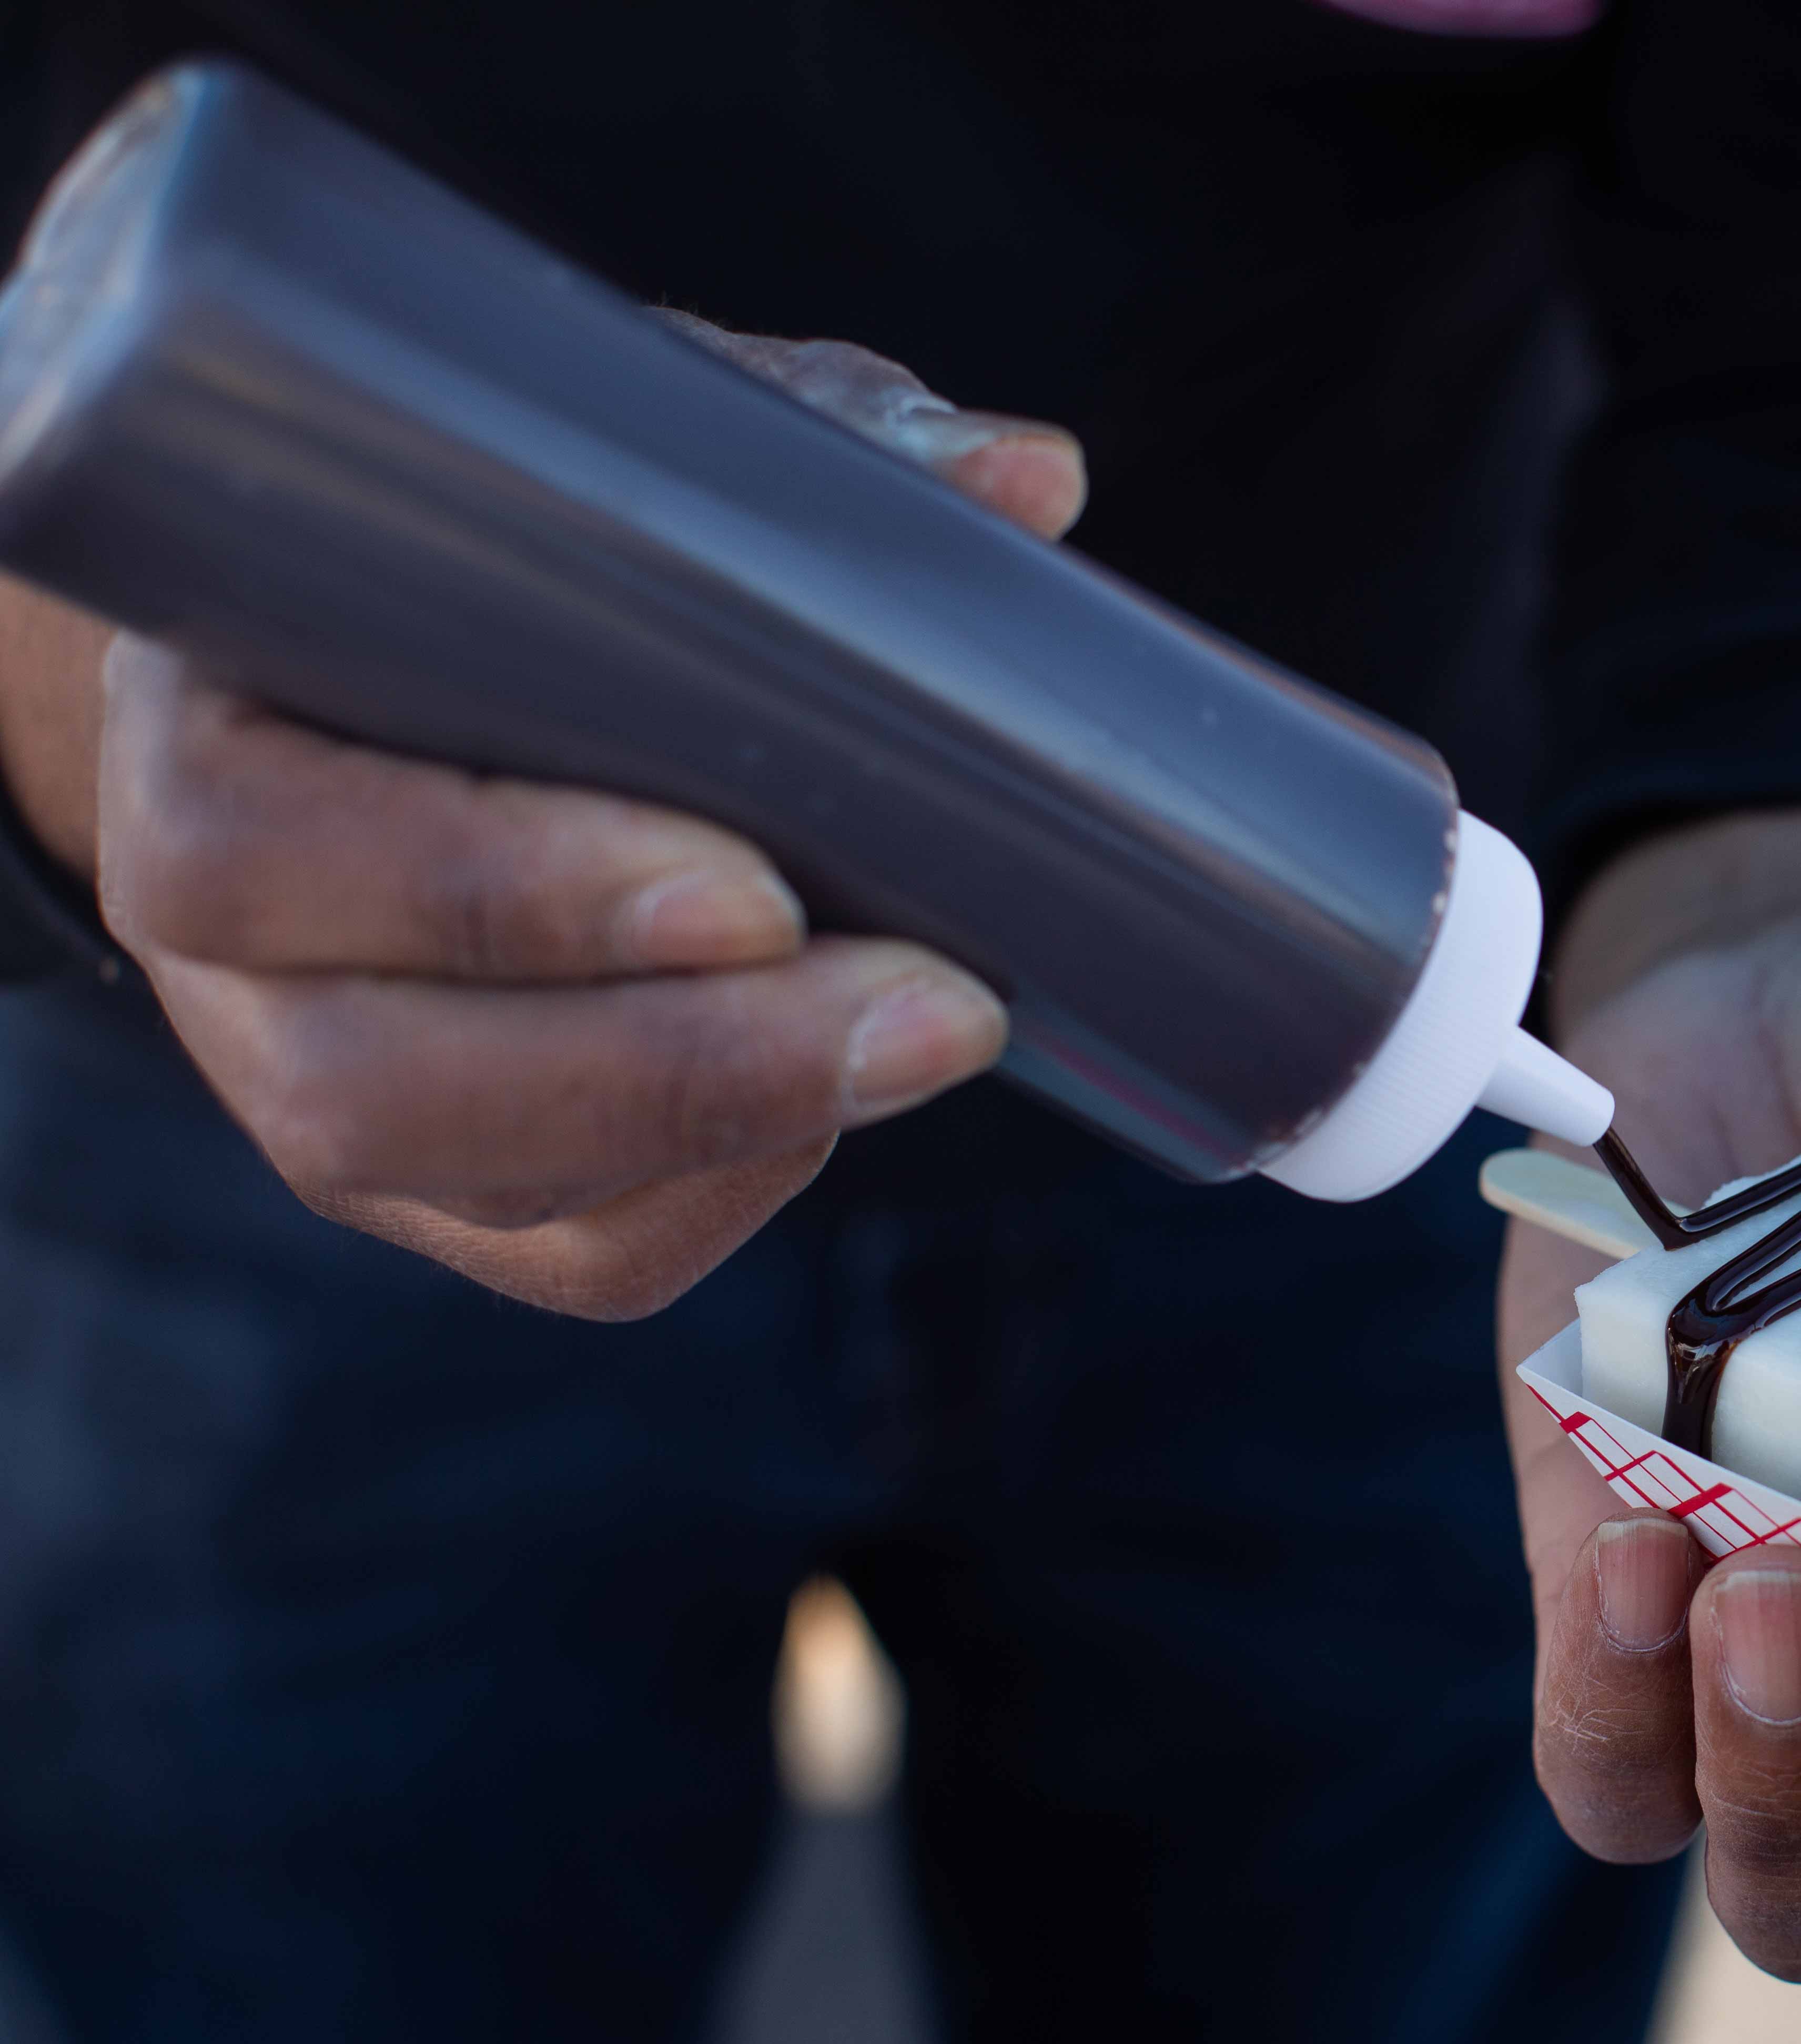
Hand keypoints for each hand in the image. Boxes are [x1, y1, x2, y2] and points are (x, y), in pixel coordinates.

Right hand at [0, 325, 1086, 1318]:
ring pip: (503, 1187)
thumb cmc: (485, 574)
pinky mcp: (452, 1202)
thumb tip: (1026, 476)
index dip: (505, 894)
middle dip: (678, 1064)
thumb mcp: (588, 479)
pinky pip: (592, 1257)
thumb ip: (780, 451)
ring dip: (736, 1129)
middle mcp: (229, 966)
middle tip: (930, 1005)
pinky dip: (734, 1192)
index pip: (269, 857)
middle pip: (388, 1083)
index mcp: (196, 755)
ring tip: (932, 1036)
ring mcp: (328, 1103)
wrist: (391, 697)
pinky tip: (845, 1101)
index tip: (754, 890)